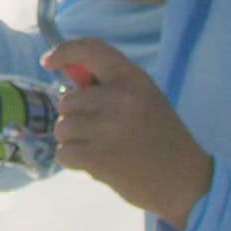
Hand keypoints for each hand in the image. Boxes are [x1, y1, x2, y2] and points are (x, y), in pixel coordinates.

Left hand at [45, 38, 212, 226]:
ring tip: (103, 149)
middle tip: (101, 132)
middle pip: (67, 101)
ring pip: (62, 128)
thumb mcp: (142, 99)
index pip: (91, 50)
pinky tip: (99, 164)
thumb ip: (107, 85)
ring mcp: (107, 127)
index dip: (64, 52)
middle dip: (75, 118)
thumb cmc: (160, 138)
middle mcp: (120, 97)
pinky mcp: (97, 156)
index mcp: (133, 78)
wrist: (183, 180)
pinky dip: (75, 161)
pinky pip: (63, 153)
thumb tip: (65, 71)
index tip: (48, 61)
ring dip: (75, 141)